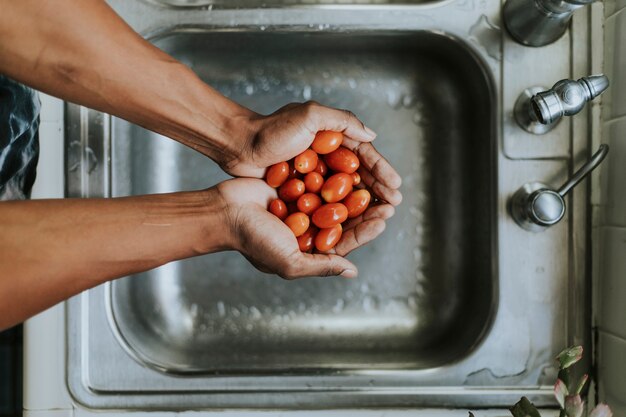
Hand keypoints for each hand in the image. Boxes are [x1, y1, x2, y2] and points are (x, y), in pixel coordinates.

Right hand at [217, 178, 394, 279]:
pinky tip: (352, 165)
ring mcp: (302, 206)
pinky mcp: (295, 186)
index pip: (345, 241)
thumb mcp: (289, 262)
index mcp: (310, 249)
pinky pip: (319, 179)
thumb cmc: (253, 240)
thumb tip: (353, 271)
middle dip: (368, 210)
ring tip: (375, 181)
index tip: (384, 219)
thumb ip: (321, 266)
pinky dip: (335, 174)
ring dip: (356, 191)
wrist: (224, 211)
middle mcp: (309, 228)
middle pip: (346, 219)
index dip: (366, 231)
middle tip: (389, 199)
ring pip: (336, 198)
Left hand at [225, 101, 402, 205]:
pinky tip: (351, 225)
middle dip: (378, 190)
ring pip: (345, 192)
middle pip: (359, 176)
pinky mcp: (303, 190)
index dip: (382, 171)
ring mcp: (316, 174)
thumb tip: (372, 136)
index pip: (364, 155)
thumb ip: (342, 121)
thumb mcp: (309, 116)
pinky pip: (326, 203)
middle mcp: (328, 156)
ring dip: (363, 205)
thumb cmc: (271, 130)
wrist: (239, 146)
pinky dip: (339, 213)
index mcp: (334, 137)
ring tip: (378, 217)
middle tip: (393, 206)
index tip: (396, 186)